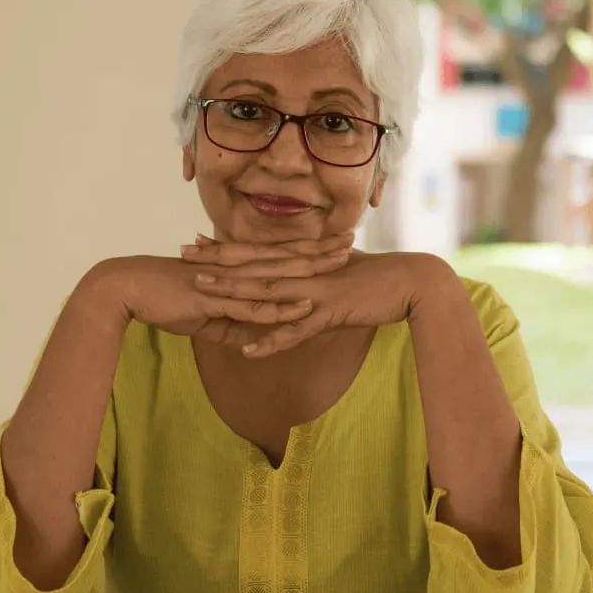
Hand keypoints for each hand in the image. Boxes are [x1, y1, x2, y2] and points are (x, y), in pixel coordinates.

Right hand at [83, 233, 353, 344]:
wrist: (129, 289)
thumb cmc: (165, 297)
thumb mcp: (206, 315)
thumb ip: (232, 325)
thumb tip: (252, 340)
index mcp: (235, 267)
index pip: (279, 253)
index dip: (308, 247)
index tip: (334, 240)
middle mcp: (236, 269)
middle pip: (286, 258)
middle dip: (320, 251)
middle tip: (352, 241)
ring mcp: (227, 283)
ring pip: (276, 277)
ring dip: (309, 272)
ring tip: (339, 267)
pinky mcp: (214, 300)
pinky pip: (252, 307)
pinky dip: (279, 309)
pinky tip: (303, 309)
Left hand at [183, 247, 454, 356]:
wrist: (410, 281)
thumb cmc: (376, 277)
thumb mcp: (336, 271)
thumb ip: (310, 274)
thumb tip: (292, 277)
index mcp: (303, 261)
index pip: (257, 252)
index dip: (225, 248)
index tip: (195, 243)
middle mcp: (303, 272)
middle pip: (253, 266)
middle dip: (216, 262)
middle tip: (182, 256)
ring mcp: (315, 291)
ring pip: (267, 293)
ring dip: (234, 293)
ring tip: (203, 294)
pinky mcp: (330, 313)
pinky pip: (296, 330)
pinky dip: (272, 340)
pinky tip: (248, 350)